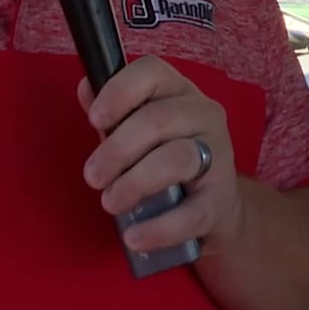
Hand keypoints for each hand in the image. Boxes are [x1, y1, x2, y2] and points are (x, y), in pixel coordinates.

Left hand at [79, 56, 242, 255]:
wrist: (214, 205)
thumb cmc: (166, 158)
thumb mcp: (138, 131)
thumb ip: (113, 111)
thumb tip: (86, 87)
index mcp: (178, 91)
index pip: (152, 72)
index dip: (120, 91)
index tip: (94, 119)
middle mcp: (203, 115)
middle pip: (158, 120)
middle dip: (117, 149)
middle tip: (92, 177)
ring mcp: (218, 156)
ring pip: (177, 159)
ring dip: (135, 183)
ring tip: (110, 203)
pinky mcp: (222, 199)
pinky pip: (191, 213)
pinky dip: (159, 227)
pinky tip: (135, 236)